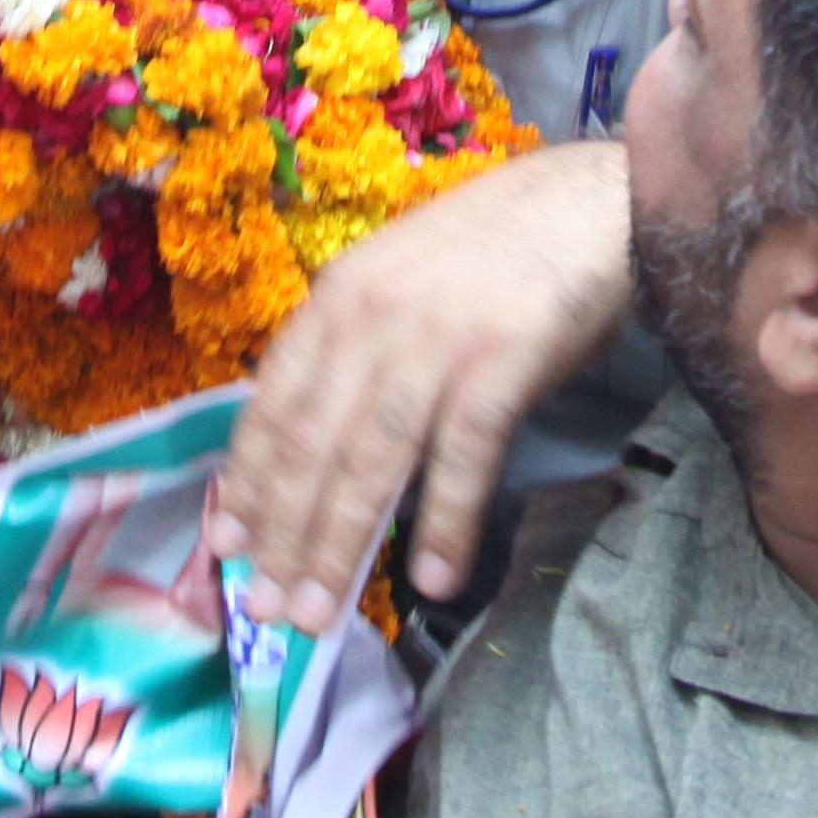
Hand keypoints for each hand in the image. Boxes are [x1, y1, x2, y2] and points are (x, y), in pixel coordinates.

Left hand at [213, 142, 632, 616]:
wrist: (590, 203)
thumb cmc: (498, 248)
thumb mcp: (400, 279)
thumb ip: (359, 347)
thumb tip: (320, 440)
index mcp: (338, 295)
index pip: (272, 402)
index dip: (248, 481)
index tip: (227, 545)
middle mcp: (371, 317)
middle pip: (311, 444)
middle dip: (285, 534)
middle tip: (272, 608)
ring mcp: (435, 340)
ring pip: (368, 459)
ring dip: (341, 544)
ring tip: (324, 614)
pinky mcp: (501, 362)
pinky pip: (461, 458)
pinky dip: (442, 523)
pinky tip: (431, 578)